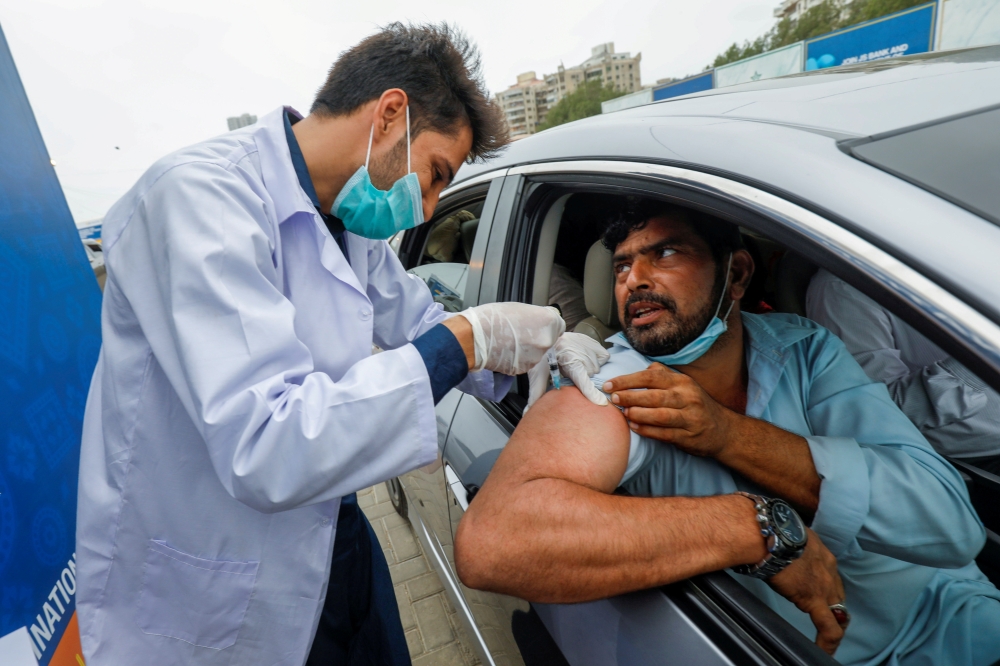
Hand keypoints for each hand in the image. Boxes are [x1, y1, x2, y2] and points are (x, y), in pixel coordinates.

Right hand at [461, 303, 564, 375]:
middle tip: (521, 332)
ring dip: (528, 348)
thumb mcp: (520, 308)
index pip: (559, 325)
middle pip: (549, 340)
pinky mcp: (523, 369)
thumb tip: (542, 321)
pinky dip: (519, 358)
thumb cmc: (492, 320)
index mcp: (548, 323)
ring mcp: (535, 358)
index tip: (539, 325)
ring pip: (537, 353)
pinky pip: (525, 362)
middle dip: (538, 337)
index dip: (548, 325)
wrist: (474, 338)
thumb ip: (537, 316)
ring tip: (511, 340)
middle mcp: (545, 342)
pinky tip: (507, 349)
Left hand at [526, 333, 610, 408]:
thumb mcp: (538, 375)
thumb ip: (536, 393)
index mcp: (571, 364)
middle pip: (591, 377)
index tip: (601, 403)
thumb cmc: (544, 356)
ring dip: (588, 367)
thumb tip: (527, 411)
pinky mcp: (596, 344)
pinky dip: (596, 359)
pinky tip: (584, 355)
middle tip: (569, 369)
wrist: (549, 335)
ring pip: (597, 368)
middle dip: (582, 376)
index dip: (592, 394)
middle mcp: (584, 357)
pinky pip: (603, 357)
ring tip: (575, 360)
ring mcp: (591, 349)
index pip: (584, 383)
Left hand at [603, 363, 733, 457]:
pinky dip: (647, 430)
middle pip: (653, 395)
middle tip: (613, 399)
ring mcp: (689, 418)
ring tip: (623, 413)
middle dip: (629, 396)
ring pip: (659, 415)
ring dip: (638, 414)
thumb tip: (642, 368)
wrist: (723, 430)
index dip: (627, 380)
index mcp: (682, 382)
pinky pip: (664, 433)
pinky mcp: (688, 436)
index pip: (651, 376)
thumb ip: (663, 375)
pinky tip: (634, 427)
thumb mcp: (683, 385)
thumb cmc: (695, 405)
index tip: (609, 385)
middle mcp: (687, 397)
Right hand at [767, 529, 845, 655]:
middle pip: (838, 594)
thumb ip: (787, 549)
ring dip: (834, 626)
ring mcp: (824, 584)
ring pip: (838, 612)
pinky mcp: (814, 598)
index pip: (829, 575)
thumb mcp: (784, 536)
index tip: (819, 594)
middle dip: (835, 609)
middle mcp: (828, 567)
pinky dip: (828, 641)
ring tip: (828, 641)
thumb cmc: (768, 530)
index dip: (826, 588)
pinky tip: (824, 650)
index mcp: (819, 551)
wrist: (768, 532)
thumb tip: (772, 552)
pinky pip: (829, 626)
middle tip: (831, 621)